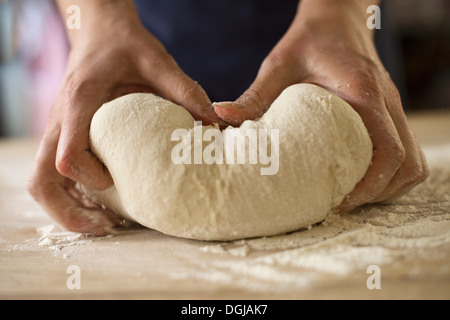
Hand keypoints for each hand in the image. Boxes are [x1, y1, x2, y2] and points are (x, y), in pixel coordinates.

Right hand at [28, 0, 221, 234]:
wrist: (98, 31)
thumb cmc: (124, 44)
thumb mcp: (157, 59)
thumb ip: (185, 89)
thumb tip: (213, 124)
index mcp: (80, 102)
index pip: (67, 156)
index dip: (90, 180)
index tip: (116, 184)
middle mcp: (60, 120)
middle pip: (42, 181)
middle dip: (68, 213)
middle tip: (105, 227)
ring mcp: (57, 130)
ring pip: (42, 182)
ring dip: (67, 209)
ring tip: (105, 223)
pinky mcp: (63, 135)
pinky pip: (53, 175)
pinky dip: (71, 196)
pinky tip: (101, 203)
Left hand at [214, 0, 427, 209]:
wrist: (337, 20)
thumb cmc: (309, 41)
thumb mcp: (278, 65)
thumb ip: (255, 95)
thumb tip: (222, 118)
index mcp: (363, 94)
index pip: (389, 150)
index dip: (371, 184)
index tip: (342, 200)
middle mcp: (387, 103)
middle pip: (409, 164)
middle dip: (380, 192)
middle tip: (343, 202)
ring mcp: (393, 108)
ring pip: (413, 162)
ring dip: (389, 186)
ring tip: (354, 195)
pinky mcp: (389, 112)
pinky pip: (407, 152)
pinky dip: (392, 173)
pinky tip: (364, 177)